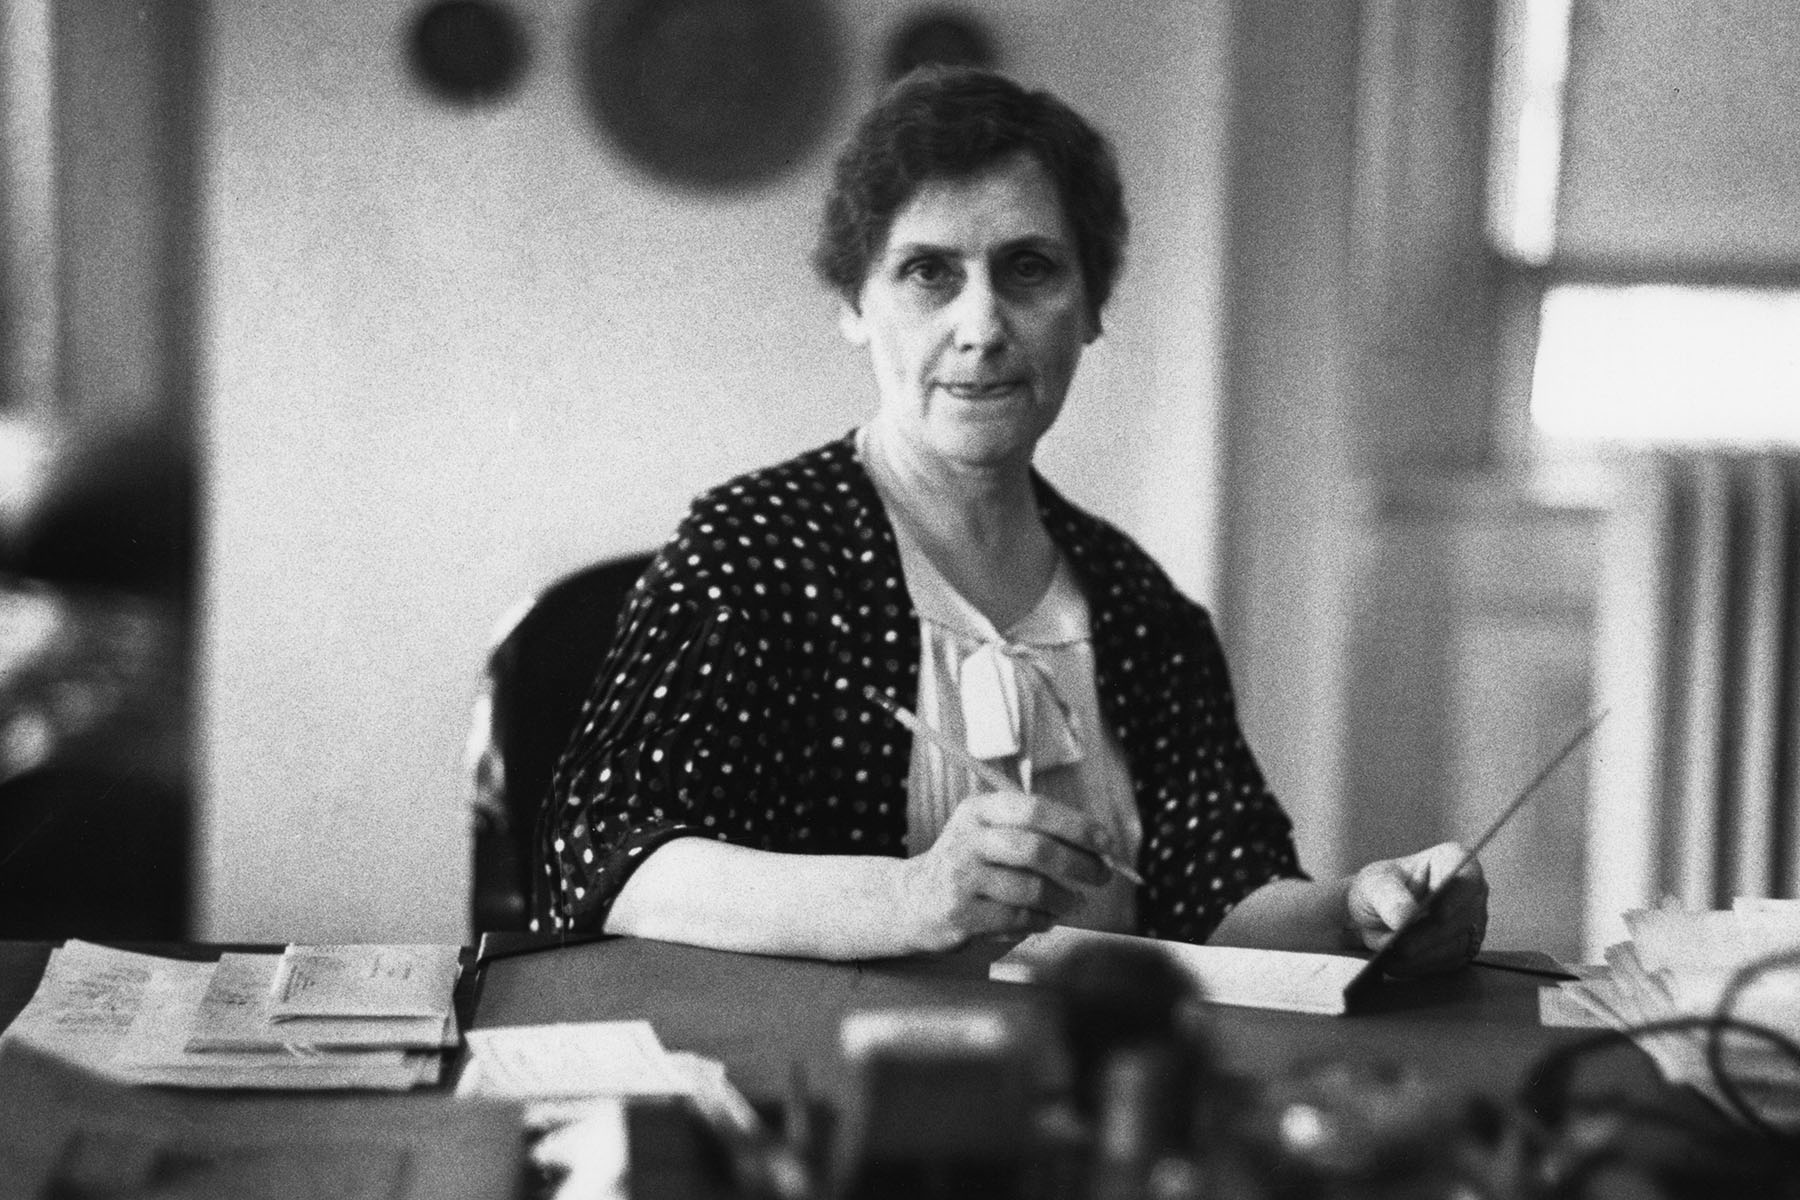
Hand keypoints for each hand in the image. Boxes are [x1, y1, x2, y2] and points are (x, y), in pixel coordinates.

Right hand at [898, 790, 1114, 952]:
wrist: (912, 899)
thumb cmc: (967, 864)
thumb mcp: (987, 831)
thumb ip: (1033, 831)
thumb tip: (1095, 847)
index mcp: (978, 810)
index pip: (1034, 809)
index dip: (1076, 825)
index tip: (1106, 843)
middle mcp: (967, 839)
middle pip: (1035, 848)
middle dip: (1079, 864)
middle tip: (1102, 876)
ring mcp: (961, 877)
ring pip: (1030, 889)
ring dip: (1063, 899)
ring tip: (1074, 903)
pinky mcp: (960, 913)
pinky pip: (1017, 918)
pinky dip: (1041, 920)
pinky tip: (1046, 919)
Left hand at [1346, 842, 1486, 976]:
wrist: (1372, 914)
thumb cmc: (1378, 888)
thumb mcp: (1374, 884)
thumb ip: (1389, 898)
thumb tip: (1405, 919)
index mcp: (1452, 860)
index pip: (1467, 875)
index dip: (1457, 895)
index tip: (1439, 913)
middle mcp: (1471, 892)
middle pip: (1463, 916)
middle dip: (1430, 934)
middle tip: (1402, 946)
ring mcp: (1471, 922)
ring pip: (1457, 943)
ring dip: (1424, 954)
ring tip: (1393, 958)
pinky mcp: (1463, 949)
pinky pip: (1449, 961)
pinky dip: (1422, 965)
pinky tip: (1398, 964)